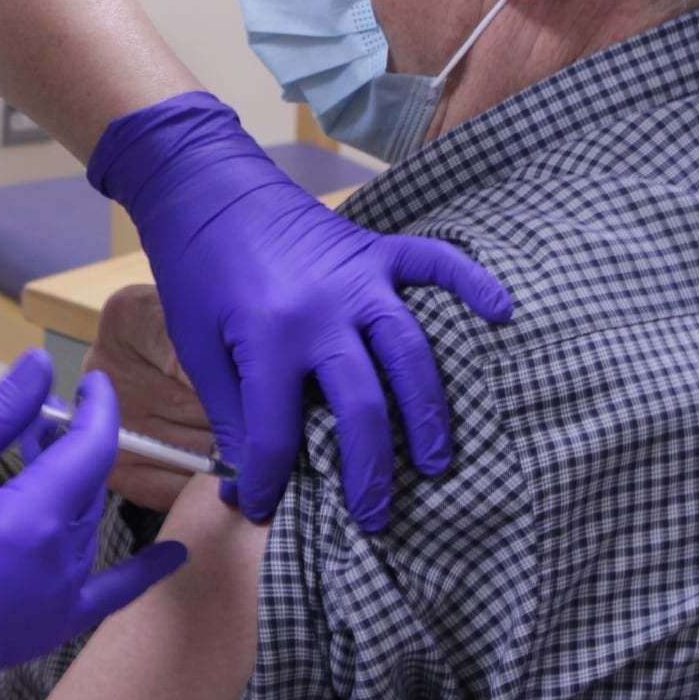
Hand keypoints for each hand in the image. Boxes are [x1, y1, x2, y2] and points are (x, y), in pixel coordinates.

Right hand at [0, 351, 187, 699]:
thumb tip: (41, 365)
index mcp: (33, 520)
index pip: (93, 448)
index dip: (99, 407)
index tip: (93, 380)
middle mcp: (60, 565)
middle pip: (85, 485)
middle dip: (67, 445)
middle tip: (33, 419)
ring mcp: (59, 603)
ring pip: (86, 527)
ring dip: (71, 489)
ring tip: (32, 460)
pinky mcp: (49, 628)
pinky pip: (111, 594)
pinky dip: (145, 571)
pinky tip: (176, 553)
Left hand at [89, 92, 511, 528]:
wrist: (205, 185)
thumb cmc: (196, 269)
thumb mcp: (197, 345)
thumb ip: (230, 410)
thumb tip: (246, 476)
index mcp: (267, 338)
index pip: (276, 433)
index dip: (268, 478)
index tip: (266, 505)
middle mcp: (323, 312)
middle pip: (361, 405)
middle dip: (369, 469)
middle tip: (375, 514)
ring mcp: (357, 278)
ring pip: (409, 351)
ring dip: (426, 411)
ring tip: (435, 461)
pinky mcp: (374, 249)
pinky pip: (434, 263)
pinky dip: (471, 282)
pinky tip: (502, 310)